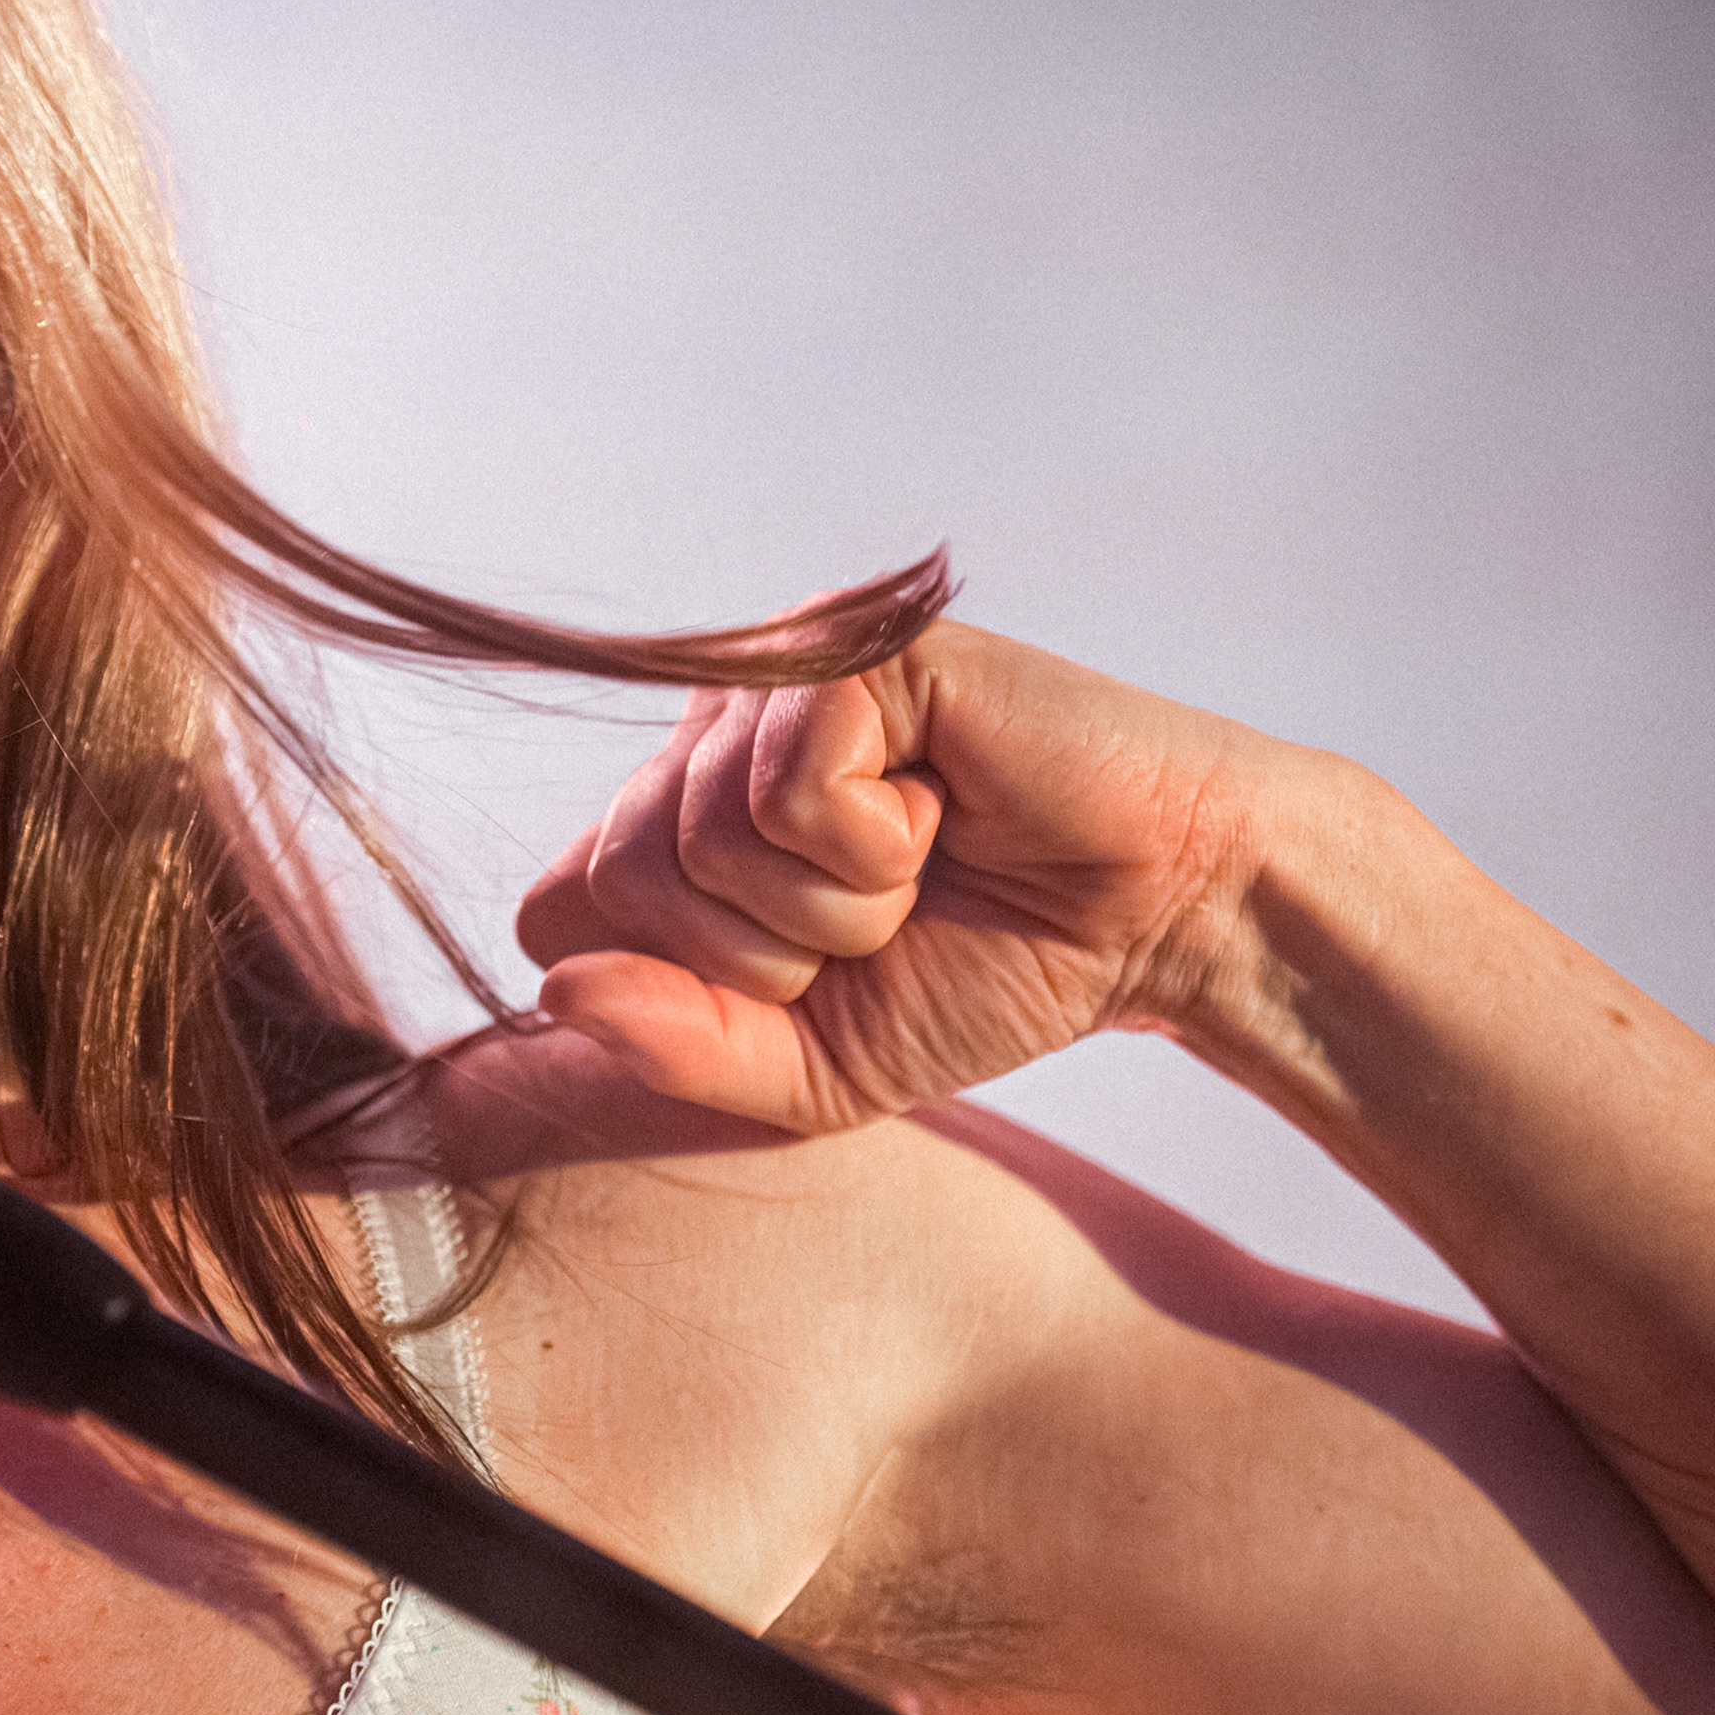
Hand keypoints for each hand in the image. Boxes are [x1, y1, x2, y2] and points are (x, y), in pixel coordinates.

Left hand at [515, 621, 1295, 1131]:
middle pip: (618, 878)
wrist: (1160, 918)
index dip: (680, 983)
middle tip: (885, 916)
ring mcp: (768, 679)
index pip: (554, 913)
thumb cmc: (989, 972)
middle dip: (764, 951)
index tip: (806, 975)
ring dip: (833, 902)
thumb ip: (677, 1045)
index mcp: (676, 814)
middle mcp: (704, 730)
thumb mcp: (808, 1064)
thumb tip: (554, 990)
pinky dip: (874, 842)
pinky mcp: (845, 650)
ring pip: (699, 836)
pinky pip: (786, 789)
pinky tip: (945, 807)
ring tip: (924, 860)